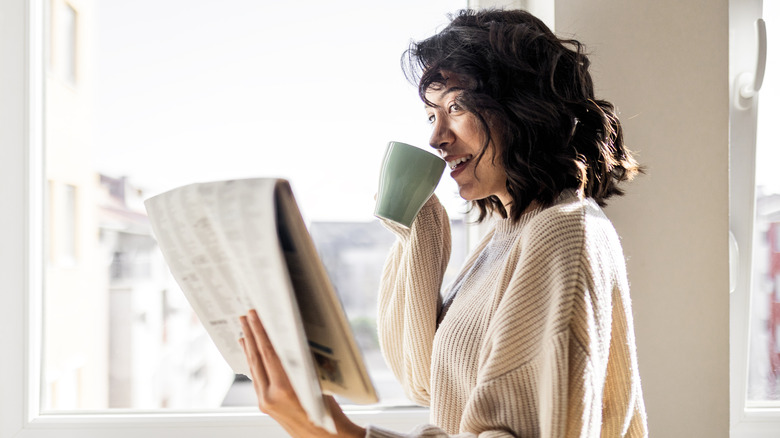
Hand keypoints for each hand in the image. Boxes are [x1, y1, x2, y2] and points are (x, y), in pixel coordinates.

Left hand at [239, 309, 365, 437]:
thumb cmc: (328, 413)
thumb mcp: (318, 381)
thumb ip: (302, 362)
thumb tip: (291, 340)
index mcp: (284, 388)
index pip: (268, 352)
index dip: (261, 331)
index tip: (255, 315)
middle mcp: (270, 396)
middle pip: (257, 358)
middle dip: (251, 335)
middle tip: (245, 316)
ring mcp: (265, 402)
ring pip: (254, 369)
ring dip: (249, 348)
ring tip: (243, 330)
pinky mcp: (264, 406)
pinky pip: (257, 379)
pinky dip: (253, 363)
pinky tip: (250, 353)